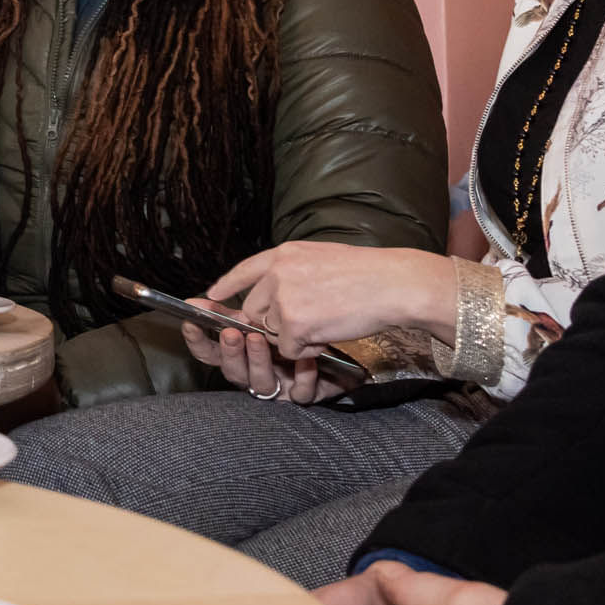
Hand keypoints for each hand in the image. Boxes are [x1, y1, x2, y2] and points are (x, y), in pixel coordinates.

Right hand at [185, 317, 345, 405]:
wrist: (349, 331)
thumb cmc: (308, 316)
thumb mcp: (270, 308)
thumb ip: (239, 307)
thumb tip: (203, 297)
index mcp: (243, 352)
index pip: (211, 351)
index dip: (198, 340)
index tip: (190, 322)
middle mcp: (256, 371)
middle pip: (232, 371)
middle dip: (229, 352)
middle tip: (231, 333)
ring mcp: (280, 385)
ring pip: (261, 383)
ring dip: (258, 361)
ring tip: (260, 340)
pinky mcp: (306, 394)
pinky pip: (299, 391)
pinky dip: (301, 375)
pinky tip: (306, 359)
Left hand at [208, 242, 466, 350]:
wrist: (392, 284)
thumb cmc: (366, 273)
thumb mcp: (320, 256)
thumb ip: (291, 271)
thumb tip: (274, 291)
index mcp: (284, 254)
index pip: (244, 270)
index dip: (227, 285)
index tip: (211, 295)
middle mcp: (277, 274)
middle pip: (256, 310)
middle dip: (276, 322)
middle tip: (310, 320)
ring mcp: (283, 300)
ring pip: (274, 333)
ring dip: (296, 336)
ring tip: (327, 322)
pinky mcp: (294, 325)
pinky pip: (290, 349)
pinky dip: (308, 350)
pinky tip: (328, 335)